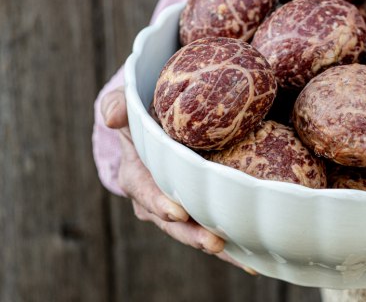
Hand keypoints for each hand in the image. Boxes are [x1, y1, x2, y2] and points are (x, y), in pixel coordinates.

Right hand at [101, 87, 256, 274]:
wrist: (164, 127)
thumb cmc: (148, 115)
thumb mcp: (131, 107)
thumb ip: (120, 105)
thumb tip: (111, 115)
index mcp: (137, 175)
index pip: (144, 191)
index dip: (159, 202)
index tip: (177, 211)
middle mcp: (156, 200)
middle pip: (173, 222)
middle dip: (192, 234)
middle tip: (214, 242)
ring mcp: (180, 210)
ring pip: (195, 231)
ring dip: (215, 243)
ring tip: (239, 254)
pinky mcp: (201, 213)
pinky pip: (215, 230)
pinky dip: (233, 246)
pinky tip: (254, 259)